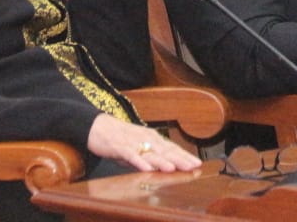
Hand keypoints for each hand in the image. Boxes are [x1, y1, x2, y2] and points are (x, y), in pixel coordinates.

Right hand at [86, 115, 201, 172]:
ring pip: (150, 153)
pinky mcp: (120, 147)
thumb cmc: (121, 138)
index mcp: (153, 138)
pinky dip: (139, 162)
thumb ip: (153, 155)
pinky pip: (131, 155)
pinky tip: (147, 169)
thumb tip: (168, 165)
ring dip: (162, 161)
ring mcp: (133, 142)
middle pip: (165, 150)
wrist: (98, 126)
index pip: (172, 148)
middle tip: (192, 167)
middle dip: (179, 159)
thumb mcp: (141, 146)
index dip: (185, 156)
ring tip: (173, 168)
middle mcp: (146, 138)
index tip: (197, 164)